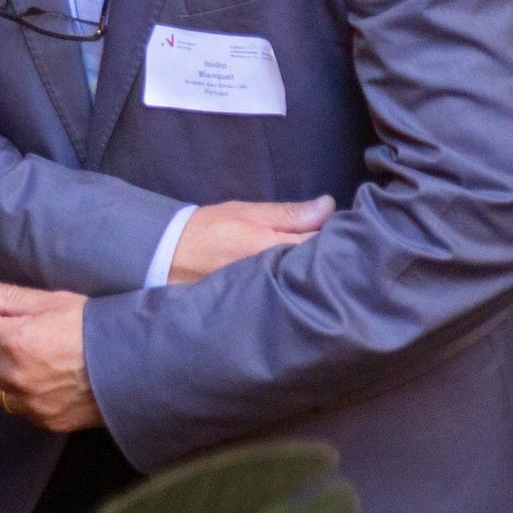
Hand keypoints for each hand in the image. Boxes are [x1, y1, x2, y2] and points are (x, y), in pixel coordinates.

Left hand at [0, 275, 98, 432]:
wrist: (137, 368)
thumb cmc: (96, 328)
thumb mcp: (54, 302)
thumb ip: (9, 296)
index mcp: (15, 341)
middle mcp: (15, 376)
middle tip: (5, 332)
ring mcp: (28, 403)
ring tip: (20, 356)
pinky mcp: (42, 420)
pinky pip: (12, 406)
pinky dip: (14, 392)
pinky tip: (35, 378)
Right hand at [170, 197, 332, 283]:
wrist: (171, 257)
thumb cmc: (211, 230)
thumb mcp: (249, 213)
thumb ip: (289, 213)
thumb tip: (328, 205)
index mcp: (274, 251)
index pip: (323, 246)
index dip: (336, 237)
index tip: (342, 229)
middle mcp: (275, 279)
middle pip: (320, 271)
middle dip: (330, 259)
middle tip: (334, 246)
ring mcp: (269, 297)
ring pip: (306, 285)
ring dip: (315, 274)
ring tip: (319, 264)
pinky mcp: (262, 308)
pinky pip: (291, 296)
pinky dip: (298, 288)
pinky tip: (299, 281)